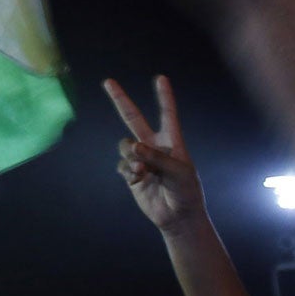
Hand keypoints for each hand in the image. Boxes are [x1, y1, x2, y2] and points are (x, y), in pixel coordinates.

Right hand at [103, 75, 203, 233]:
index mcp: (171, 141)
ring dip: (131, 156)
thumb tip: (132, 147)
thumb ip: (155, 156)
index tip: (161, 79)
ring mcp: (141, 159)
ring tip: (143, 171)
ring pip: (125, 146)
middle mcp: (154, 146)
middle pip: (133, 118)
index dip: (164, 96)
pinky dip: (128, 171)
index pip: (167, 114)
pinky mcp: (131, 173)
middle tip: (108, 81)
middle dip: (120, 100)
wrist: (177, 216)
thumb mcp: (178, 171)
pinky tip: (138, 180)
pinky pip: (122, 165)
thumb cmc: (186, 191)